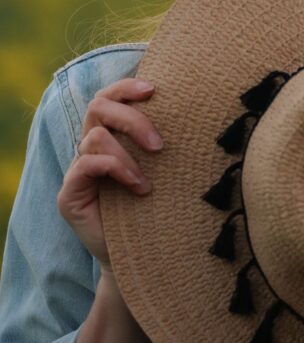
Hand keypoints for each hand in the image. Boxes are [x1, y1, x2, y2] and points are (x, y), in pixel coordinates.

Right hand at [57, 78, 162, 269]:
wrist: (144, 255)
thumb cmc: (158, 205)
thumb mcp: (163, 166)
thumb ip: (162, 138)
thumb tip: (194, 105)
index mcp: (111, 134)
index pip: (109, 96)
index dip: (126, 87)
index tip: (154, 89)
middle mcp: (90, 147)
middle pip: (99, 106)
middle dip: (132, 118)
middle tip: (159, 145)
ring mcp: (77, 169)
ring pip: (95, 136)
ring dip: (128, 155)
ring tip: (148, 182)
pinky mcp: (69, 194)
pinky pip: (86, 165)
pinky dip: (115, 168)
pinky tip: (137, 187)